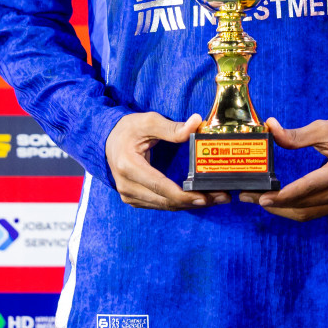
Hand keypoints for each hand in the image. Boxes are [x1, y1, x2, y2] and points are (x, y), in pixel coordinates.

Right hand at [105, 112, 229, 210]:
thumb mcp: (148, 122)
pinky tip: (197, 199)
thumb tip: (196, 123)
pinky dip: (179, 203)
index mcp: (128, 166)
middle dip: (194, 201)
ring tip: (215, 198)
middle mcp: (127, 186)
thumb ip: (172, 127)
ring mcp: (129, 195)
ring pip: (164, 206)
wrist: (107, 140)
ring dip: (190, 204)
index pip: (160, 186)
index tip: (205, 196)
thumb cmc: (127, 129)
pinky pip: (160, 205)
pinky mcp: (134, 199)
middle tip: (221, 197)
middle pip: (165, 201)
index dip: (183, 195)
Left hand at [240, 118, 327, 221]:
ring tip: (257, 200)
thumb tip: (270, 127)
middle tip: (249, 196)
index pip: (309, 186)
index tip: (262, 197)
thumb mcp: (323, 128)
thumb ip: (296, 134)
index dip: (284, 194)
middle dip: (275, 203)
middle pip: (305, 204)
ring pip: (307, 213)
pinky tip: (276, 203)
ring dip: (281, 210)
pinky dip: (293, 210)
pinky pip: (314, 213)